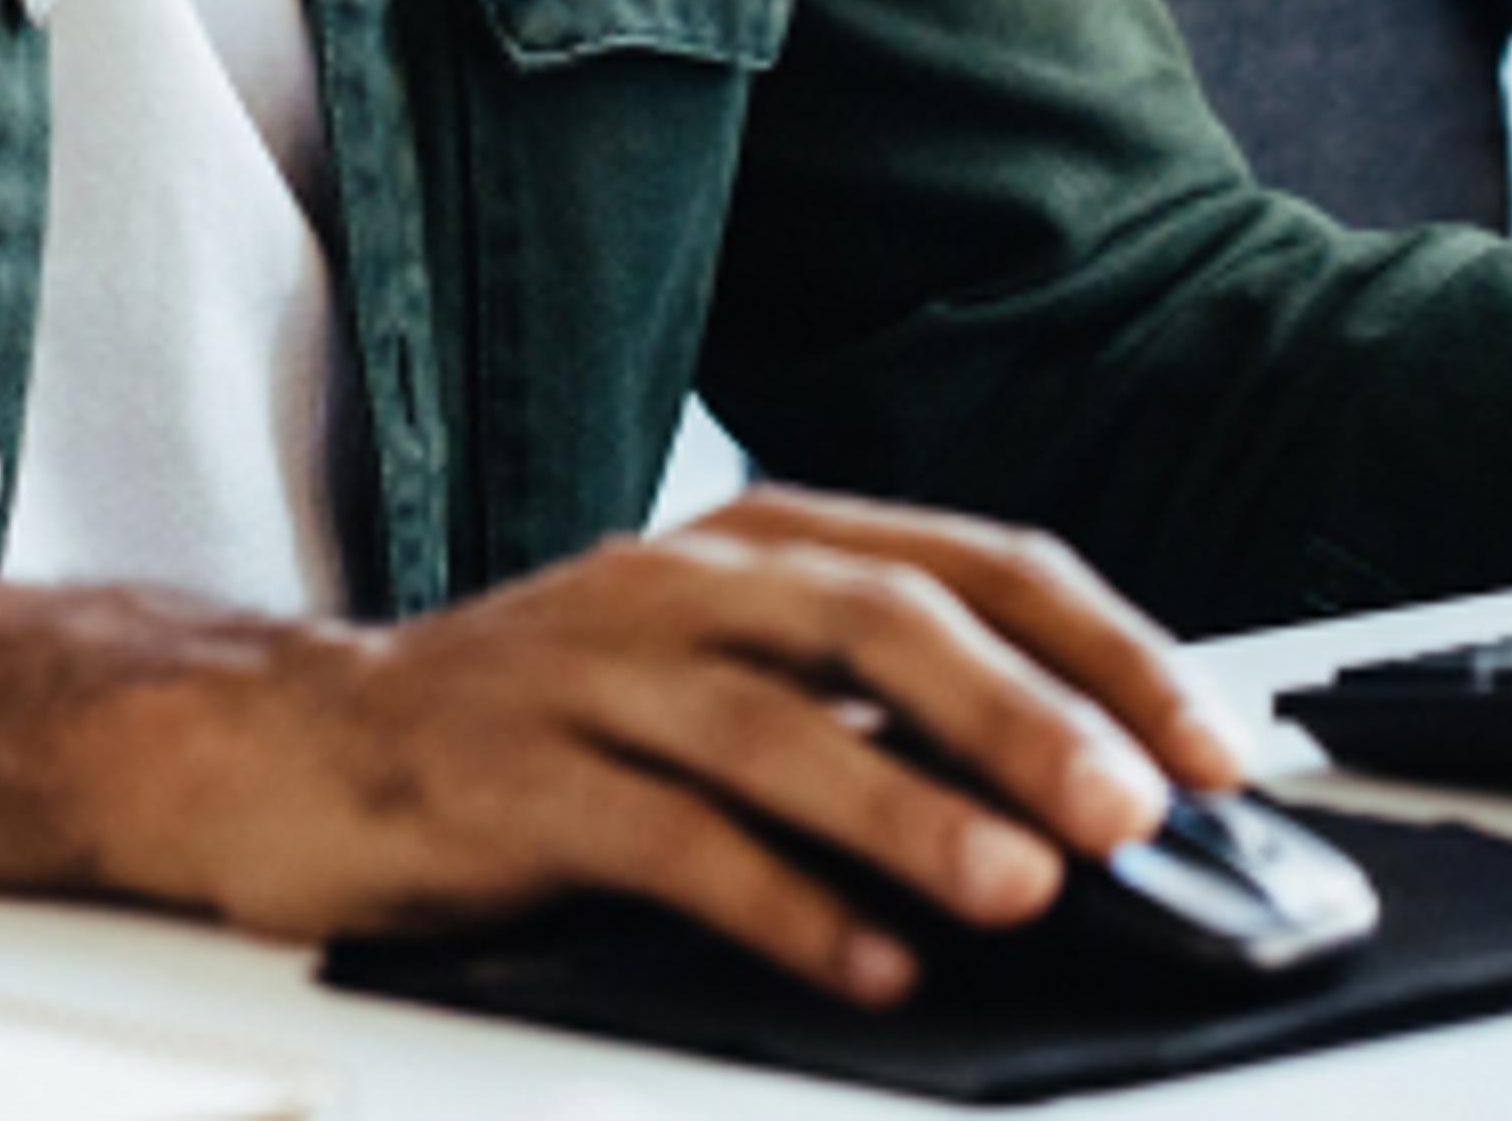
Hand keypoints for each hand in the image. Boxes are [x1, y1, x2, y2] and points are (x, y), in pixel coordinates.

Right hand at [135, 488, 1245, 1003]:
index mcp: (756, 540)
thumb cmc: (548, 722)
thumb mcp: (721, 681)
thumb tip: (1079, 792)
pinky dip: (778, 906)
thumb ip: (872, 714)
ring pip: (778, 726)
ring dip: (913, 809)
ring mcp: (590, 672)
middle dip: (1026, 714)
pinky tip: (863, 971)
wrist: (298, 741)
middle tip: (1134, 810)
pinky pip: (665, 838)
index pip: (971, 560)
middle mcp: (682, 580)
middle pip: (884, 617)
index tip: (1213, 747)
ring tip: (1020, 889)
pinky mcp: (512, 778)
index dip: (1104, 648)